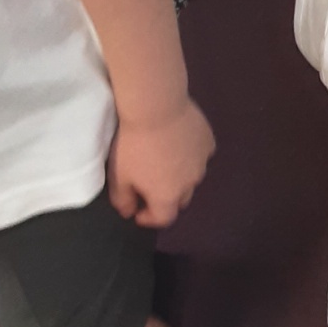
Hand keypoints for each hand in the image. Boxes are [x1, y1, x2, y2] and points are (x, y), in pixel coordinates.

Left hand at [108, 98, 215, 228]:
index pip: (163, 219)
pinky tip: (179, 143)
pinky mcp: (208, 142)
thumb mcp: (118, 175)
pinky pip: (200, 155)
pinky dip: (191, 155)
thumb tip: (129, 211)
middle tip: (151, 184)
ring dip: (180, 176)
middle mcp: (190, 184)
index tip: (137, 211)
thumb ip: (123, 199)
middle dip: (166, 198)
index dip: (149, 218)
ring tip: (166, 161)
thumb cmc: (134, 144)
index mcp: (168, 196)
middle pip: (180, 200)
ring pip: (192, 177)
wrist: (157, 107)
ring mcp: (203, 162)